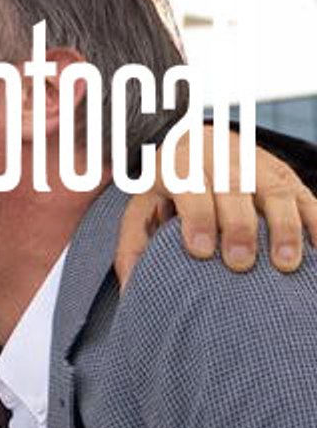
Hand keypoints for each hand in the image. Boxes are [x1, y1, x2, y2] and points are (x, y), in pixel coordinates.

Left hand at [115, 125, 316, 288]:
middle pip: (235, 189)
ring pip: (275, 191)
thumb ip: (134, 244)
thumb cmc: (167, 186)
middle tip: (240, 263)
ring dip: (284, 227)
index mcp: (181, 165)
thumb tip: (129, 288)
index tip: (200, 250)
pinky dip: (316, 220)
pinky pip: (306, 196)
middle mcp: (221, 160)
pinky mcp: (286, 175)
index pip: (191, 188)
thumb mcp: (142, 206)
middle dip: (239, 227)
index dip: (197, 217)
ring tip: (285, 263)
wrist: (196, 139)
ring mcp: (258, 165)